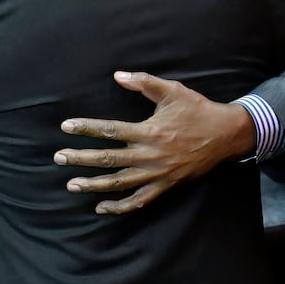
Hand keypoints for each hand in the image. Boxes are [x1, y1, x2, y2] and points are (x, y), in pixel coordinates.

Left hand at [53, 70, 256, 214]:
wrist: (226, 135)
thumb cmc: (197, 110)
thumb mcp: (172, 90)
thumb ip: (144, 82)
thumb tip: (117, 75)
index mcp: (149, 131)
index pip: (110, 130)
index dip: (86, 128)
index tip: (66, 127)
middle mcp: (150, 155)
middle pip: (109, 159)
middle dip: (81, 158)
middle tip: (58, 157)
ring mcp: (157, 174)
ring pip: (120, 183)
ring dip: (94, 185)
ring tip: (71, 184)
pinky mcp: (165, 186)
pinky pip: (139, 201)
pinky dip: (120, 207)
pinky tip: (100, 208)